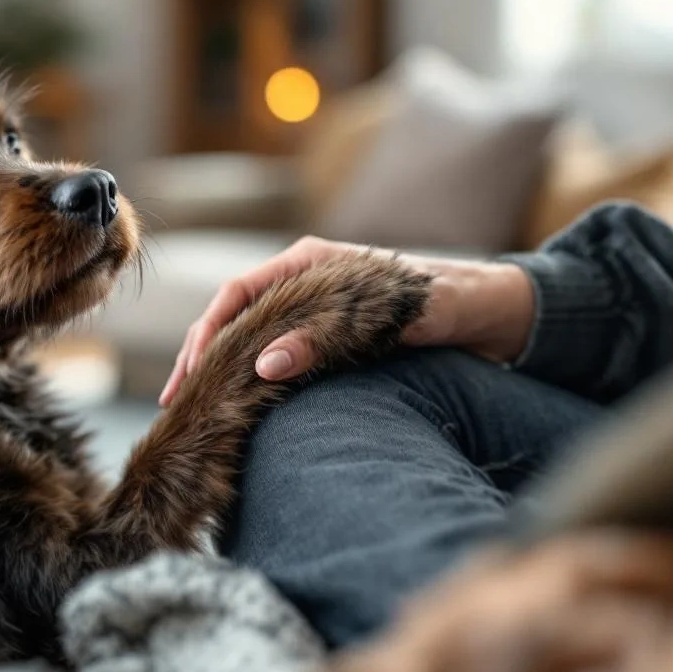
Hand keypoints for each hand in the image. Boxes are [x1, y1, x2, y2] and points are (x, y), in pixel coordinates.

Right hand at [158, 236, 535, 406]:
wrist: (495, 315)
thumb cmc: (449, 303)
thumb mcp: (390, 319)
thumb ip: (328, 336)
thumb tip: (263, 363)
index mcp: (311, 262)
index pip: (238, 292)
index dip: (207, 333)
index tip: (190, 374)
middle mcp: (305, 283)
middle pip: (234, 316)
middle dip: (201, 357)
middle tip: (177, 403)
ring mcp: (315, 311)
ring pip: (251, 338)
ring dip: (223, 371)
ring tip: (197, 409)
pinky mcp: (329, 338)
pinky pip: (277, 355)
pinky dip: (251, 379)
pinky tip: (239, 406)